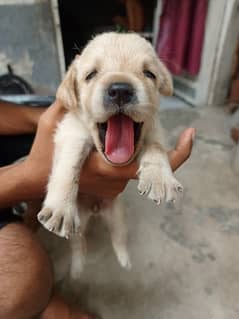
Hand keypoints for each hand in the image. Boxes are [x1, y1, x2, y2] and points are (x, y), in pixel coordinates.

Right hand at [23, 100, 194, 199]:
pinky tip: (110, 140)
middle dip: (142, 135)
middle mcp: (116, 179)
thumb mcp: (53, 122)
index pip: (153, 164)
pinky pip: (124, 166)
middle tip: (135, 115)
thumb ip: (69, 99)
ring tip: (116, 127)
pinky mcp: (110, 185)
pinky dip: (122, 151)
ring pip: (133, 160)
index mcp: (108, 165)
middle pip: (144, 156)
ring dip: (130, 143)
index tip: (190, 133)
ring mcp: (114, 186)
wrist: (35, 180)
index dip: (178, 153)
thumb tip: (79, 69)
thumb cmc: (44, 154)